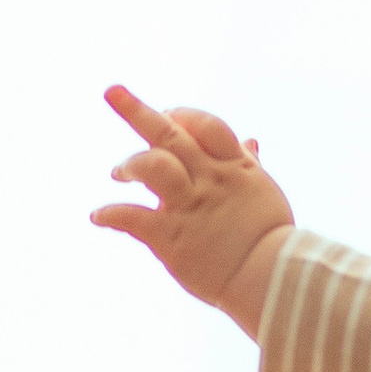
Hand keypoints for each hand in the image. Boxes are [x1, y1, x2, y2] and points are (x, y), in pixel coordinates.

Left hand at [91, 86, 293, 324]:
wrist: (272, 280)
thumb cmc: (270, 237)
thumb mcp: (264, 191)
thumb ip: (249, 164)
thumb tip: (250, 140)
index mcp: (233, 166)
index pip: (205, 124)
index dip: (183, 115)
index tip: (167, 115)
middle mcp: (209, 179)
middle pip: (170, 134)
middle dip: (138, 111)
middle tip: (112, 92)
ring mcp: (190, 206)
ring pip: (153, 166)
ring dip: (130, 163)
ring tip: (118, 172)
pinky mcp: (172, 237)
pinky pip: (134, 218)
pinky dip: (111, 214)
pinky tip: (97, 216)